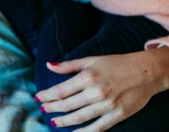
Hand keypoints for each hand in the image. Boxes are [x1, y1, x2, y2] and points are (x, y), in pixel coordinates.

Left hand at [36, 51, 167, 131]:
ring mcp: (107, 105)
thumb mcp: (91, 60)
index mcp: (87, 77)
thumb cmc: (116, 64)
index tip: (38, 98)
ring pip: (79, 117)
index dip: (47, 96)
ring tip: (54, 121)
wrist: (146, 72)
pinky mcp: (117, 115)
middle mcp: (95, 92)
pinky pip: (98, 128)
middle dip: (52, 108)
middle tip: (44, 109)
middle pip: (67, 105)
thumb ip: (69, 65)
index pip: (60, 90)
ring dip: (63, 121)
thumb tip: (49, 65)